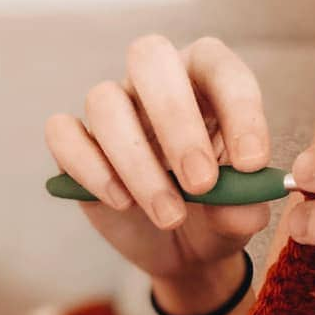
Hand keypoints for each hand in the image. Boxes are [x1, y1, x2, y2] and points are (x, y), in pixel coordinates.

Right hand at [45, 35, 271, 304]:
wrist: (185, 255)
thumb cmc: (218, 218)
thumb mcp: (240, 218)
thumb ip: (245, 206)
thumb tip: (236, 201)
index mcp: (205, 86)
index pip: (218, 67)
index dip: (239, 109)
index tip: (251, 164)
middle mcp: (154, 86)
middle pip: (150, 58)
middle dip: (178, 122)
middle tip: (202, 184)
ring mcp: (112, 111)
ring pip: (105, 102)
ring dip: (139, 164)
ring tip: (170, 216)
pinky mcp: (76, 145)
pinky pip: (63, 133)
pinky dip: (91, 169)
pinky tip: (122, 203)